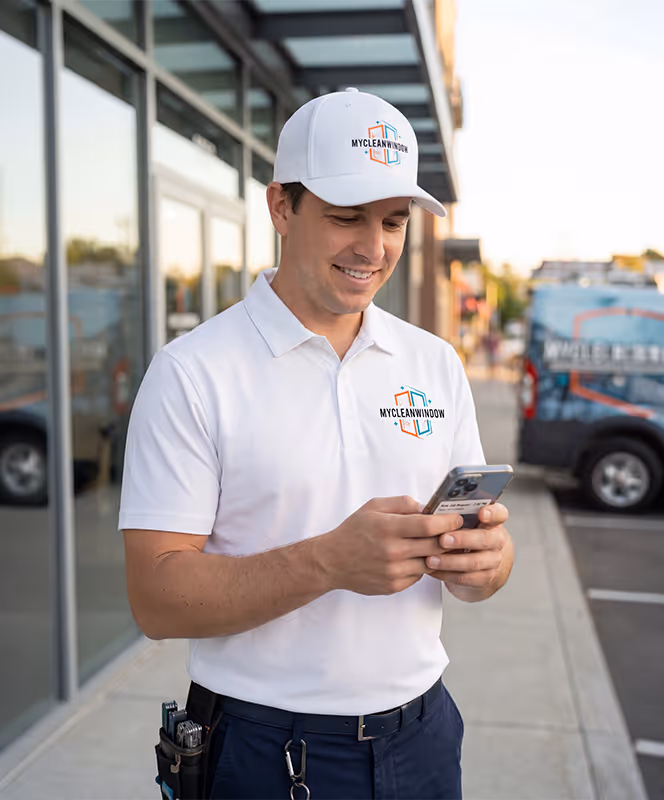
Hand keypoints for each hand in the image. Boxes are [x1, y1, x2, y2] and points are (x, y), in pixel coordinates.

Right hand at [314, 496, 462, 595]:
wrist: (331, 561)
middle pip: (435, 546)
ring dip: (436, 555)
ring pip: (430, 563)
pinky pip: (418, 576)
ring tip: (437, 546)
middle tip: (456, 533)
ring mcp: (393, 571)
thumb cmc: (354, 531)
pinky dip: (420, 567)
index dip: (448, 522)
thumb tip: (428, 508)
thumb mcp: (374, 507)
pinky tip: (415, 559)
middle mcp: (392, 551)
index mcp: (388, 527)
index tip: (457, 519)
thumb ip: (402, 504)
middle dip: (448, 538)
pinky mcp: (393, 586)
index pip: (428, 525)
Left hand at [424, 503, 509, 594]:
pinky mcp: (485, 578)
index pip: (499, 513)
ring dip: (450, 561)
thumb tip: (421, 509)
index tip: (481, 512)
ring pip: (475, 562)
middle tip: (442, 539)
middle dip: (462, 539)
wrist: (476, 561)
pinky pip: (466, 578)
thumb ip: (445, 512)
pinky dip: (447, 574)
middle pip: (486, 539)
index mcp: (491, 520)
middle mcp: (496, 539)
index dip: (492, 513)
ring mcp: (493, 560)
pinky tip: (433, 570)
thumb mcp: (458, 520)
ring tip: (430, 559)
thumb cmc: (461, 533)